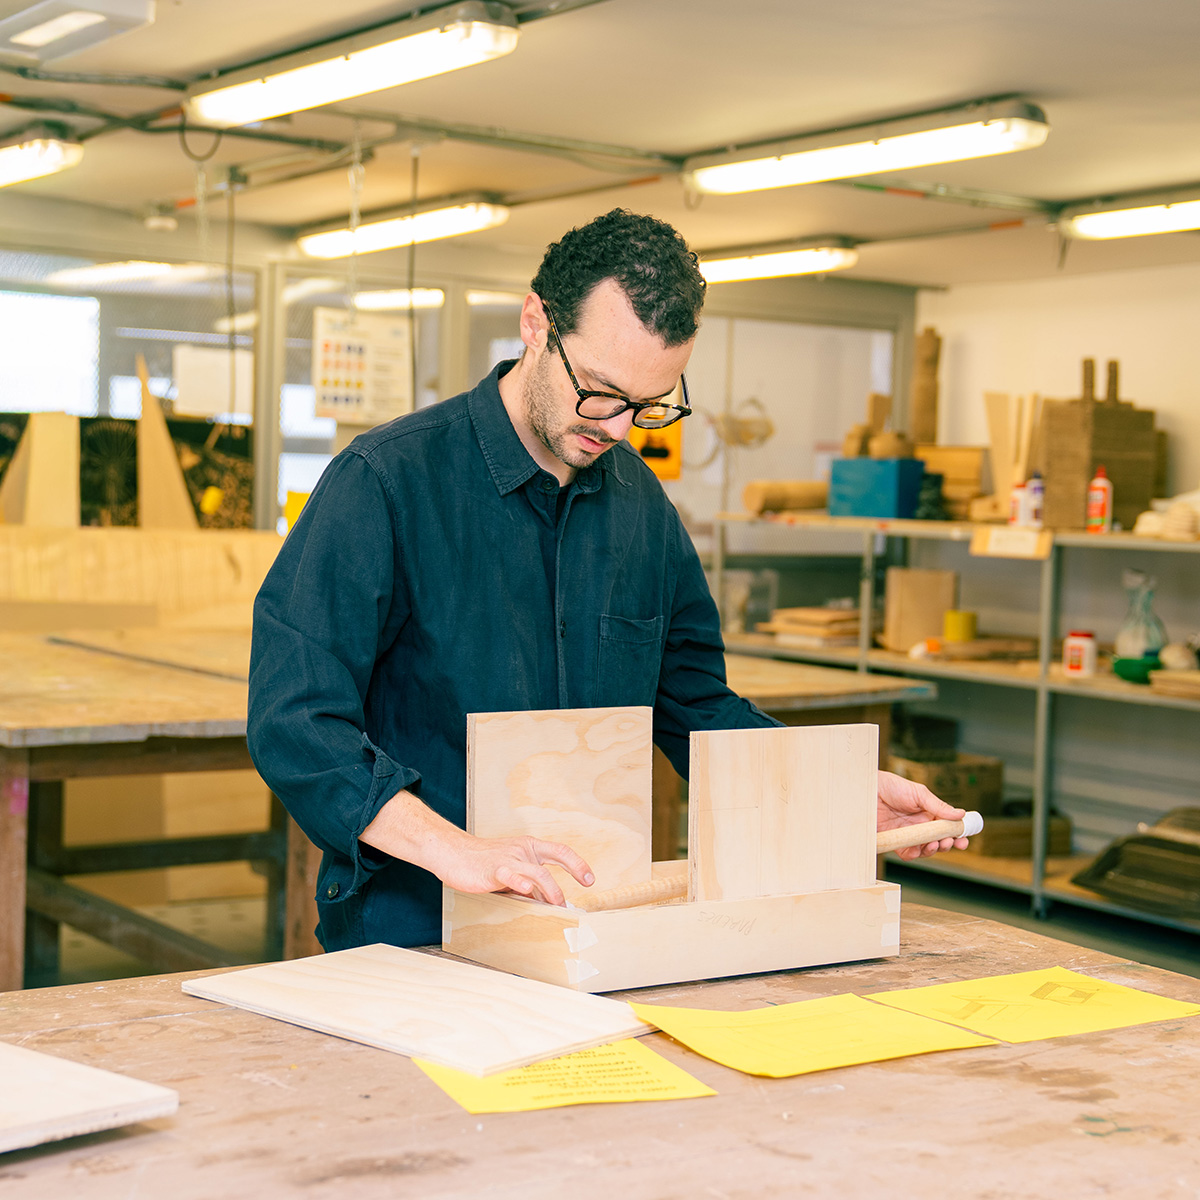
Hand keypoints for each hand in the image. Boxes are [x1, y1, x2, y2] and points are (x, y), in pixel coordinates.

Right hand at [360, 788, 593, 905]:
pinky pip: (510, 875)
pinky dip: (520, 882)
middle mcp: (522, 850)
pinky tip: (526, 890)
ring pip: (538, 871)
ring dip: (551, 889)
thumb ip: (527, 883)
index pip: (559, 851)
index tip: (589, 878)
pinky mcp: (493, 870)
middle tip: (587, 882)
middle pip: (556, 855)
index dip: (576, 863)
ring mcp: (508, 859)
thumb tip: (545, 902)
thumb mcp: (510, 871)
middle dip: (576, 867)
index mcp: (528, 847)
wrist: (452, 853)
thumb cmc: (482, 863)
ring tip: (558, 904)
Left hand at [876, 769, 967, 859]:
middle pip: (939, 840)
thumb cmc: (891, 786)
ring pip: (926, 848)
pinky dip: (916, 854)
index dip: (956, 834)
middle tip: (950, 842)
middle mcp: (919, 825)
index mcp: (928, 812)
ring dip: (934, 849)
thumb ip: (938, 806)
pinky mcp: (895, 841)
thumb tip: (960, 814)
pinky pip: (908, 853)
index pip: (946, 826)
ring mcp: (908, 834)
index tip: (964, 840)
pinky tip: (919, 849)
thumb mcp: (919, 793)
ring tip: (935, 843)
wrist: (867, 790)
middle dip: (948, 843)